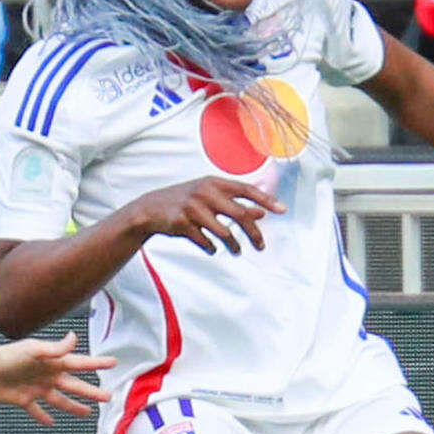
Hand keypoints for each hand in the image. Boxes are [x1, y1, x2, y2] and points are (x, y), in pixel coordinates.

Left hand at [0, 329, 112, 425]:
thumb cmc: (6, 356)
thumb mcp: (33, 350)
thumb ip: (54, 348)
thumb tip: (74, 337)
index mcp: (52, 362)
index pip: (80, 363)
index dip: (97, 363)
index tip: (114, 362)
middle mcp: (47, 375)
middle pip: (75, 385)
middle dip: (91, 391)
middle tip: (109, 397)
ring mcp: (36, 388)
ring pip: (60, 400)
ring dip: (74, 406)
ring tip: (87, 413)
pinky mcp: (24, 400)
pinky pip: (37, 411)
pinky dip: (44, 417)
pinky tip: (52, 423)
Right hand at [125, 176, 284, 255]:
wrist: (150, 208)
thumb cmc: (185, 201)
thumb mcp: (210, 198)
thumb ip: (234, 203)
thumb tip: (261, 212)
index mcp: (214, 183)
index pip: (246, 189)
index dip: (266, 199)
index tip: (282, 209)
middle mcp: (205, 192)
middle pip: (239, 214)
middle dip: (253, 232)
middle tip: (261, 246)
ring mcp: (192, 207)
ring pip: (223, 232)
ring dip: (233, 245)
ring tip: (237, 250)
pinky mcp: (182, 223)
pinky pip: (205, 241)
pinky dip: (212, 247)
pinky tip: (212, 248)